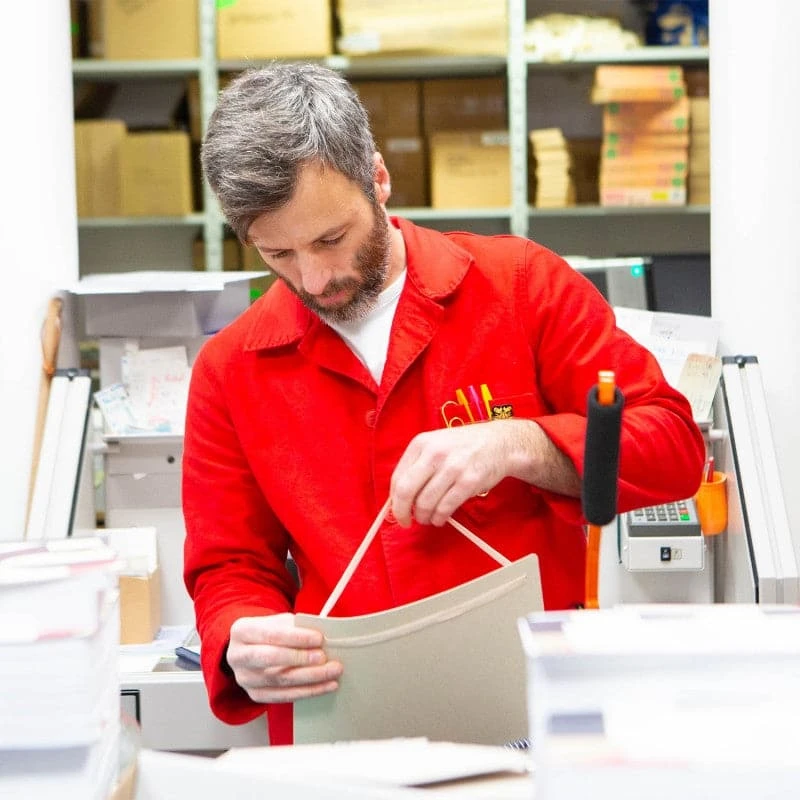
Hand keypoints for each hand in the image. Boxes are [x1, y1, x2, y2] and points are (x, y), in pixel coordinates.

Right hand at [226, 613, 342, 703]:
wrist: (249, 649)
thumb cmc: (268, 632)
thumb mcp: (277, 622)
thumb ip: (296, 627)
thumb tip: (321, 638)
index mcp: (242, 631)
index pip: (271, 634)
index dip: (296, 637)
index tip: (319, 638)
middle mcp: (238, 656)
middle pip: (271, 659)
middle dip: (300, 659)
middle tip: (324, 657)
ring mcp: (245, 679)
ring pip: (280, 681)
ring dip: (310, 678)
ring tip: (332, 672)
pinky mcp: (255, 695)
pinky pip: (284, 696)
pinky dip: (308, 691)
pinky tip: (325, 686)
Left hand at [390, 421, 515, 526]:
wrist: (499, 442)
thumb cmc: (464, 447)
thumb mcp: (436, 445)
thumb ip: (417, 466)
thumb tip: (398, 497)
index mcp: (421, 443)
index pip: (397, 478)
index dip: (393, 500)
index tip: (396, 511)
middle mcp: (434, 454)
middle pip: (406, 491)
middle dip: (402, 512)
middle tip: (405, 522)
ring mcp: (452, 467)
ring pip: (425, 503)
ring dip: (424, 517)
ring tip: (428, 518)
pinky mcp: (468, 482)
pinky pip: (446, 507)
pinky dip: (440, 518)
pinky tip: (440, 518)